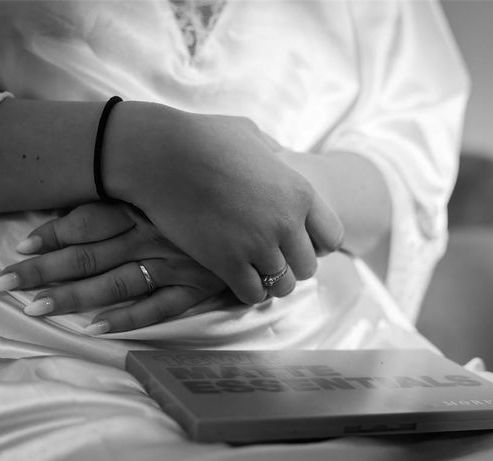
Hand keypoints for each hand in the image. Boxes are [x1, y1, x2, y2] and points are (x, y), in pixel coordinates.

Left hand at [0, 202, 226, 333]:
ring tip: (35, 308)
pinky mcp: (198, 286)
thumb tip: (91, 195)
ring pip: (117, 282)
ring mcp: (176, 262)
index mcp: (148, 204)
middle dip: (45, 269)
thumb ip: (139, 186)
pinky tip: (95, 329)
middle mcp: (155, 233)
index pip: (90, 220)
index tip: (20, 249)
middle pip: (90, 254)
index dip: (53, 234)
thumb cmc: (215, 193)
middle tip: (4, 283)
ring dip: (75, 296)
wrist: (265, 214)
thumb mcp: (178, 181)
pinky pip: (159, 307)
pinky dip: (127, 319)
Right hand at [104, 103, 344, 303]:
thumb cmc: (203, 137)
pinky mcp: (227, 263)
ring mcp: (257, 246)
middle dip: (291, 265)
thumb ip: (276, 155)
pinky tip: (235, 276)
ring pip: (282, 286)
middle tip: (270, 257)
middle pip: (308, 268)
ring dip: (270, 281)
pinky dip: (247, 290)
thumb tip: (283, 159)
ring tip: (253, 269)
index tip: (296, 240)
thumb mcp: (252, 135)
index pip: (331, 237)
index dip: (316, 243)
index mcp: (299, 192)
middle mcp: (285, 223)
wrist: (161, 154)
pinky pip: (252, 294)